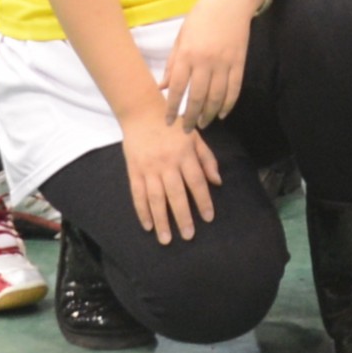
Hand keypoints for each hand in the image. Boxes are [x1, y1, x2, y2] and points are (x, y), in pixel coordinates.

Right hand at [120, 108, 223, 242]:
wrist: (142, 113)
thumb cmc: (173, 126)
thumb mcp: (195, 137)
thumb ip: (207, 159)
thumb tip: (217, 182)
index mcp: (184, 154)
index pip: (196, 181)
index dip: (203, 200)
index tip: (208, 218)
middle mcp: (167, 163)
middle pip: (176, 194)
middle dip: (183, 217)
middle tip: (188, 236)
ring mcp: (148, 168)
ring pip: (156, 198)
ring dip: (161, 220)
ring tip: (166, 239)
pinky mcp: (134, 171)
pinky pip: (138, 194)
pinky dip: (142, 211)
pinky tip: (148, 226)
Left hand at [158, 0, 255, 130]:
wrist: (232, 0)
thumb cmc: (202, 15)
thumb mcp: (182, 36)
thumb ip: (173, 63)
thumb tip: (162, 87)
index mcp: (187, 54)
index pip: (177, 88)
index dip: (172, 108)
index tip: (167, 121)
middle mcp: (205, 61)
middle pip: (197, 97)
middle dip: (190, 117)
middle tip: (186, 130)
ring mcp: (224, 63)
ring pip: (216, 97)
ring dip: (209, 114)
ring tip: (203, 124)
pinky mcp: (240, 62)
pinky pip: (234, 89)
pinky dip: (229, 104)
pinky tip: (222, 113)